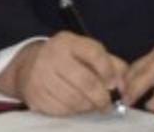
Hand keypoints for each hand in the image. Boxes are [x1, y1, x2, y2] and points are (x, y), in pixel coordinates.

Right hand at [0, 31, 126, 115]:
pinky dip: (72, 111)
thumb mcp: (86, 53)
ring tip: (91, 105)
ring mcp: (40, 75)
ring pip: (75, 99)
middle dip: (102, 97)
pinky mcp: (35, 94)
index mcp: (68, 42)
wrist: (29, 66)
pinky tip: (75, 106)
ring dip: (88, 106)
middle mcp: (52, 55)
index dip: (108, 71)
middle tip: (107, 105)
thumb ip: (111, 64)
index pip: (94, 53)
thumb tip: (125, 86)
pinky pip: (61, 109)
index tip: (114, 85)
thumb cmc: (67, 60)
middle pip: (86, 82)